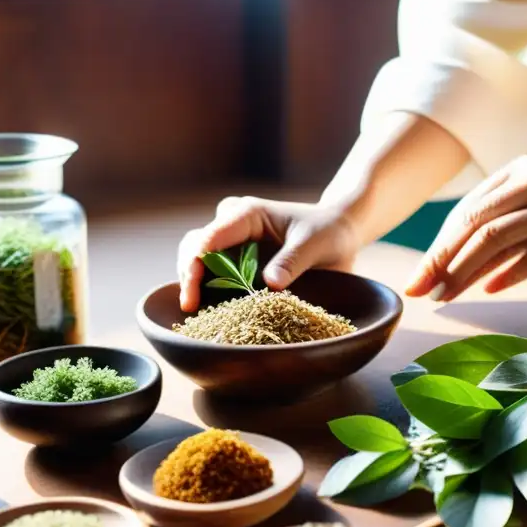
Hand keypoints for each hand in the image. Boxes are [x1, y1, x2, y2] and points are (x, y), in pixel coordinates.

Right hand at [177, 197, 360, 310]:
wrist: (338, 233)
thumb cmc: (327, 231)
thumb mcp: (315, 243)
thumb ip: (292, 260)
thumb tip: (270, 283)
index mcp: (247, 214)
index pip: (211, 236)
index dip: (197, 261)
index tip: (193, 287)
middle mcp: (232, 226)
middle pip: (195, 247)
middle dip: (189, 274)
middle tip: (191, 305)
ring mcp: (232, 244)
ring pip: (198, 261)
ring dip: (196, 285)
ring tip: (197, 311)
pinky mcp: (237, 263)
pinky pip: (215, 278)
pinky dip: (210, 293)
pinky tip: (210, 312)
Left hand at [404, 155, 526, 301]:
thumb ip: (502, 229)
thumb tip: (456, 268)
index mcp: (518, 172)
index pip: (466, 212)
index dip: (438, 246)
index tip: (419, 276)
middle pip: (474, 223)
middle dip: (441, 260)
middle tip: (418, 290)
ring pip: (497, 239)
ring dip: (465, 271)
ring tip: (445, 296)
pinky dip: (507, 275)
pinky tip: (488, 291)